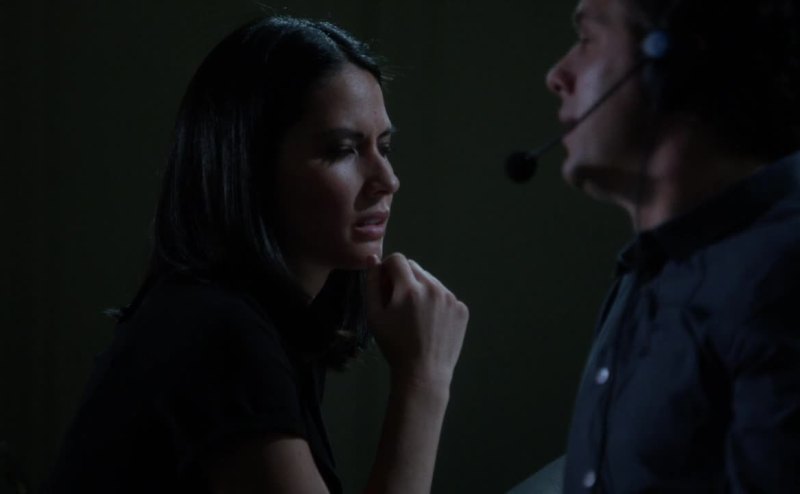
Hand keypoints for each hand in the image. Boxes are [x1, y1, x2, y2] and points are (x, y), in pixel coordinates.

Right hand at [366, 253, 468, 387]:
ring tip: (415, 316)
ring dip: (420, 289)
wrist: (424, 373)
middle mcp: (433, 288)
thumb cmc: (394, 346)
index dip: (387, 269)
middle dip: (403, 278)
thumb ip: (372, 284)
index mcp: (409, 289)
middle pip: (414, 267)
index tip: (385, 286)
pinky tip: (430, 323)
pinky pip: (445, 295)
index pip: (397, 259)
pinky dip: (436, 302)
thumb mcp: (375, 316)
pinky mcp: (462, 309)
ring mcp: (451, 298)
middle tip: (398, 303)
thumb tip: (372, 259)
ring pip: (431, 281)